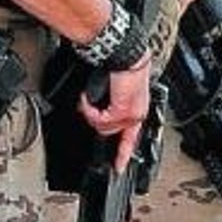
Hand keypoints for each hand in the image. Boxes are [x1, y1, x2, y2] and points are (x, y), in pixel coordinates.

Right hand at [79, 57, 152, 171]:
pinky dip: (89, 110)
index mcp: (137, 109)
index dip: (124, 153)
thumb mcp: (117, 89)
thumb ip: (111, 103)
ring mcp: (131, 114)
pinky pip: (99, 121)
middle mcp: (137, 114)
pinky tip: (86, 99)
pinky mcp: (122, 111)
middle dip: (95, 122)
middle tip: (84, 106)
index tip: (118, 166)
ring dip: (90, 114)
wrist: (125, 56)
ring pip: (104, 128)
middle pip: (112, 133)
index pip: (132, 136)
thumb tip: (99, 110)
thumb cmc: (121, 67)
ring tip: (86, 99)